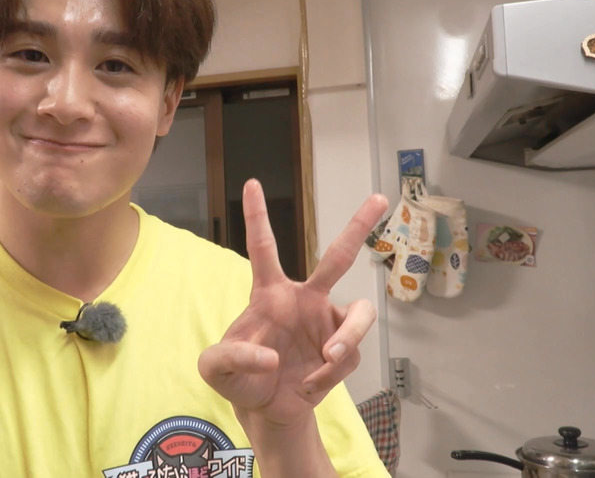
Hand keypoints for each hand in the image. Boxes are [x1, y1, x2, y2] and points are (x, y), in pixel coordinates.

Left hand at [198, 179, 386, 427]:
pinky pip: (348, 356)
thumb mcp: (216, 368)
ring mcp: (327, 324)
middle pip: (337, 258)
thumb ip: (230, 356)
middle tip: (379, 197)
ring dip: (349, 336)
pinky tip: (308, 384)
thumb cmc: (239, 379)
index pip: (262, 248)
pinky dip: (328, 375)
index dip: (256, 216)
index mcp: (270, 293)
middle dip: (359, 226)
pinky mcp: (342, 352)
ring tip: (329, 357)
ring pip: (361, 312)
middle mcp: (304, 300)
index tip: (251, 183)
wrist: (265, 410)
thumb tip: (271, 355)